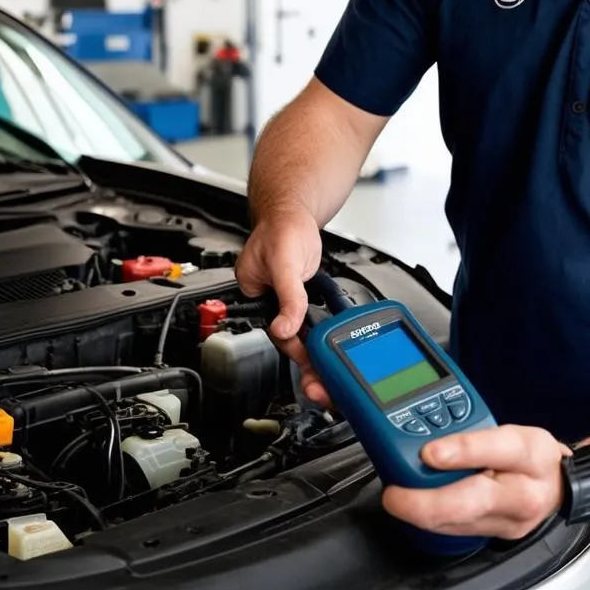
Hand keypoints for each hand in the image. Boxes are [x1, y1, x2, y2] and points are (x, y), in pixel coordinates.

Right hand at [235, 205, 329, 406]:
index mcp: (253, 294)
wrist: (295, 212)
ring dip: (315, 347)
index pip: (273, 330)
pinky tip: (335, 342)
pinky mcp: (302, 293)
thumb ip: (287, 297)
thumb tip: (284, 328)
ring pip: (301, 331)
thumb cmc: (281, 228)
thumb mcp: (284, 262)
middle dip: (306, 357)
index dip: (293, 348)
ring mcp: (286, 298)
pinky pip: (311, 317)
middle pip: (288, 337)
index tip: (310, 362)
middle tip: (323, 377)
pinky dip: (323, 329)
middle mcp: (269, 300)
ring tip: (330, 369)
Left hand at [382, 426, 571, 540]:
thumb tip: (426, 434)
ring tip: (396, 497)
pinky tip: (416, 506)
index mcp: (529, 453)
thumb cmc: (531, 453)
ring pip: (457, 524)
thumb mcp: (510, 429)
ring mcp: (509, 523)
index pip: (496, 449)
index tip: (428, 451)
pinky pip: (456, 532)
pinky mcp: (495, 538)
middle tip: (394, 493)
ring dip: (421, 512)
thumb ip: (471, 431)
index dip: (460, 450)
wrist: (558, 488)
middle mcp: (521, 493)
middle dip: (425, 501)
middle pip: (470, 502)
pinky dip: (432, 520)